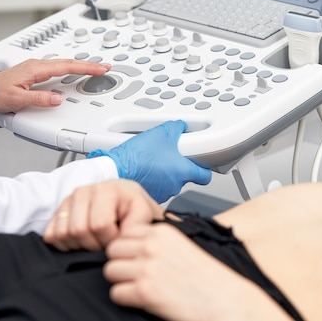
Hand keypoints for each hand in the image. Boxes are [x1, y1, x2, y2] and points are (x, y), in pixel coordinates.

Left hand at [0, 58, 110, 112]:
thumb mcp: (18, 100)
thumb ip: (39, 98)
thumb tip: (58, 98)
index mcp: (36, 69)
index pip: (67, 66)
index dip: (86, 67)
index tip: (100, 68)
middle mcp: (37, 65)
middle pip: (69, 62)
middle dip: (89, 64)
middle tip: (105, 67)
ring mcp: (36, 67)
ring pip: (64, 63)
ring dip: (81, 65)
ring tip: (95, 68)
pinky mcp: (34, 71)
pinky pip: (58, 66)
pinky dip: (71, 67)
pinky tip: (74, 70)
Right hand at [43, 179, 161, 250]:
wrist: (124, 201)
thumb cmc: (132, 207)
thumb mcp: (144, 212)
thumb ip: (137, 224)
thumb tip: (122, 238)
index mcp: (106, 189)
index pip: (99, 225)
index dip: (111, 239)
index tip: (120, 238)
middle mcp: (83, 191)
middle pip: (79, 230)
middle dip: (95, 244)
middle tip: (107, 242)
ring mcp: (67, 201)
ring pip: (63, 234)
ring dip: (80, 245)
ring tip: (96, 240)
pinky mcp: (57, 212)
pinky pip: (51, 235)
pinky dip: (65, 244)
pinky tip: (82, 241)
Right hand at [87, 120, 211, 202]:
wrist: (116, 170)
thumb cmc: (138, 156)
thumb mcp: (160, 132)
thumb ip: (175, 128)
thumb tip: (181, 126)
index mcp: (183, 171)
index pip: (205, 176)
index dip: (206, 168)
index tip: (204, 164)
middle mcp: (175, 185)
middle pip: (185, 176)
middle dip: (179, 165)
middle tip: (171, 154)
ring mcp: (163, 192)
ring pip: (170, 181)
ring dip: (166, 172)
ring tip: (154, 160)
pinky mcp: (150, 194)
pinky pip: (157, 186)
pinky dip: (154, 179)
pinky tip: (146, 169)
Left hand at [104, 224, 293, 320]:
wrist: (224, 301)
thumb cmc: (208, 279)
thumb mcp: (183, 247)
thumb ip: (158, 243)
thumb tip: (130, 248)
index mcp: (164, 233)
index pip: (125, 232)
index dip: (127, 247)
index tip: (135, 258)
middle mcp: (153, 246)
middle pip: (113, 250)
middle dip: (120, 263)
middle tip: (134, 275)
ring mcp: (148, 268)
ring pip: (110, 271)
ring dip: (121, 281)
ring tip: (139, 288)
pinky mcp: (145, 292)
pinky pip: (116, 293)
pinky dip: (126, 299)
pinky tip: (143, 300)